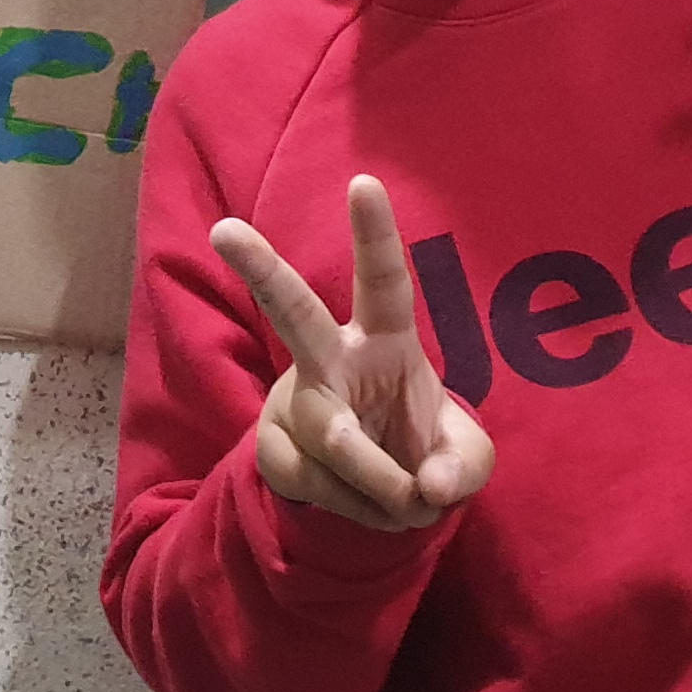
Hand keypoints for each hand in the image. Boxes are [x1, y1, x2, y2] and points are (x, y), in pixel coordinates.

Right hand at [215, 176, 494, 534]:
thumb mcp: (466, 458)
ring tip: (409, 501)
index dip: (374, 234)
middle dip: (260, 269)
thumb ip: (465, 466)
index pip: (382, 281)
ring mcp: (295, 402)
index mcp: (384, 339)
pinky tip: (368, 502)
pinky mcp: (273, 448)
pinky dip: (362, 509)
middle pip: (293, 311)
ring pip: (335, 439)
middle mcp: (329, 359)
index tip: (364, 181)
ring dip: (383, 483)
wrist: (373, 495)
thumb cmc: (422, 448)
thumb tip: (427, 485)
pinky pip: (321, 486)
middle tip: (225, 229)